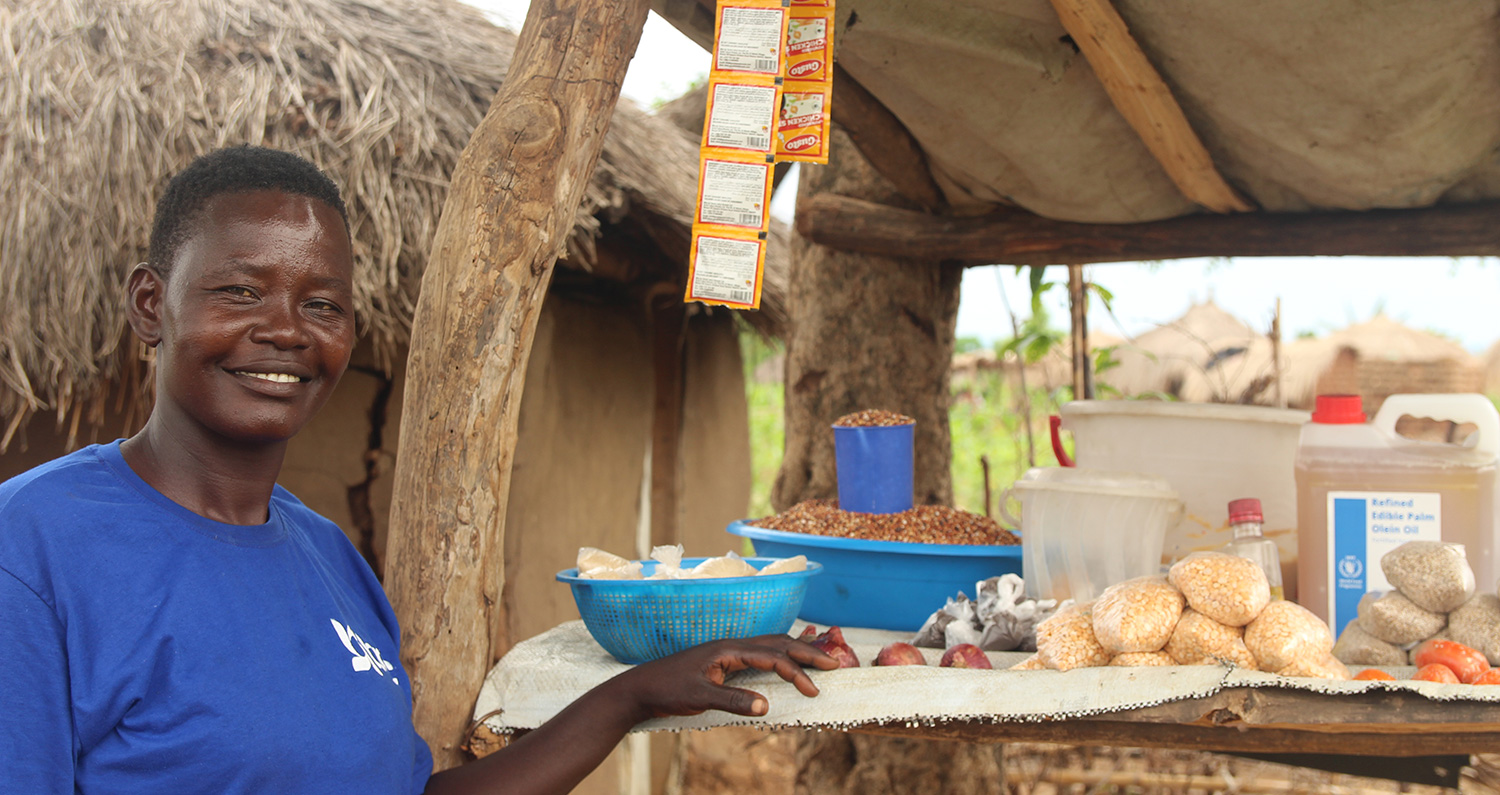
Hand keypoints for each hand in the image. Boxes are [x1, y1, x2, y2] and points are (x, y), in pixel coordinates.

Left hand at [611, 634, 838, 721]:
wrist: (639, 687)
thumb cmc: (667, 690)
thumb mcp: (700, 697)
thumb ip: (733, 700)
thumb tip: (767, 705)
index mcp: (728, 649)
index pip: (772, 655)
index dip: (796, 671)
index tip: (814, 689)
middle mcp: (730, 645)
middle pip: (777, 642)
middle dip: (806, 652)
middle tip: (833, 664)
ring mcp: (727, 652)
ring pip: (769, 645)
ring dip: (794, 651)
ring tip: (817, 659)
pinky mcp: (722, 661)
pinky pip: (759, 654)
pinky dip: (779, 656)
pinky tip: (784, 663)